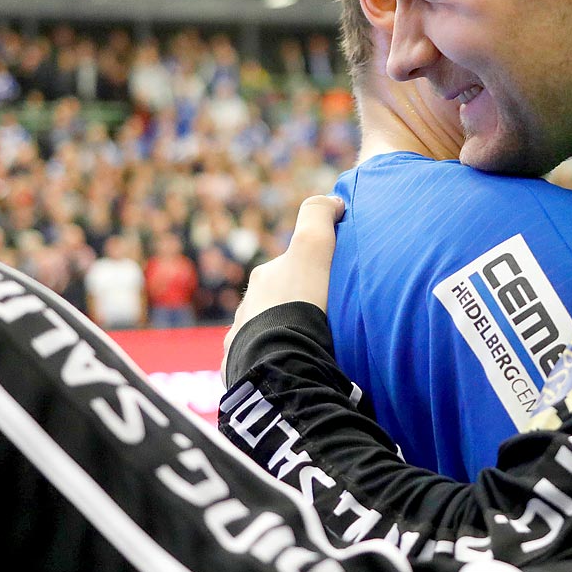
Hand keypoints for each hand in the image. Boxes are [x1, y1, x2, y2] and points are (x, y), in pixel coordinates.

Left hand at [223, 196, 343, 375]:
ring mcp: (239, 341)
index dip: (314, 273)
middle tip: (325, 324)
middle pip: (276, 302)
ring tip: (309, 352)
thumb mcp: (312, 248)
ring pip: (265, 334)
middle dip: (295, 308)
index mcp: (264, 279)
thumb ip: (318, 216)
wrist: (280, 362)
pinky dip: (271, 363)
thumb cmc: (301, 304)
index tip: (332, 288)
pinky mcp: (239, 371)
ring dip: (282, 338)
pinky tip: (289, 370)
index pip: (291, 267)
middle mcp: (246, 306)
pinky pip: (257, 363)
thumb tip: (332, 201)